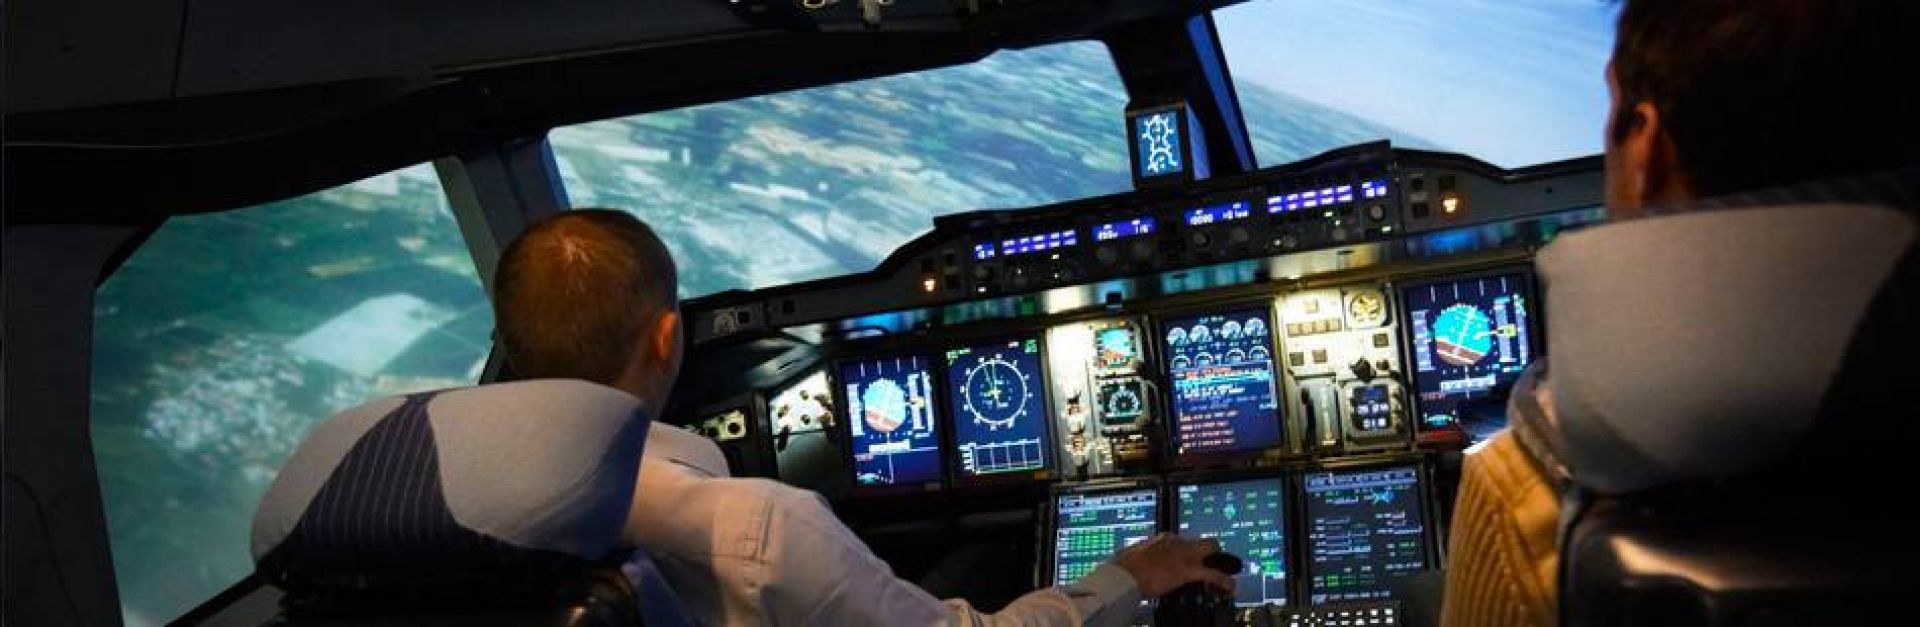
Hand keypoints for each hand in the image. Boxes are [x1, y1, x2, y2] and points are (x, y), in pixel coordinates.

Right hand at [1110, 533, 1236, 597]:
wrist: (1123, 575)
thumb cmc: (1121, 569)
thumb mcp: (1129, 558)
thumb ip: (1138, 558)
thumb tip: (1132, 561)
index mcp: (1161, 539)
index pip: (1183, 542)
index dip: (1189, 553)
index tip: (1189, 562)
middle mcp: (1175, 542)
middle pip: (1204, 543)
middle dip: (1212, 553)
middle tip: (1215, 566)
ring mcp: (1183, 555)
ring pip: (1212, 553)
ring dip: (1221, 566)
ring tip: (1226, 580)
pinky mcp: (1188, 571)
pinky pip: (1213, 574)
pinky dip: (1224, 581)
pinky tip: (1228, 588)